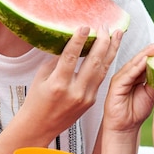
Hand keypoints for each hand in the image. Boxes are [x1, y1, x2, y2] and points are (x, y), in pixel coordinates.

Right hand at [18, 25, 121, 143]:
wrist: (40, 127)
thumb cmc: (37, 100)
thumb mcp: (41, 77)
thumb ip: (57, 60)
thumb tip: (71, 42)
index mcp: (58, 84)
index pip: (71, 57)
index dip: (78, 41)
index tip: (85, 26)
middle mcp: (74, 91)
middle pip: (93, 62)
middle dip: (102, 41)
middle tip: (104, 26)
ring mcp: (86, 97)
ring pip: (102, 69)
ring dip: (111, 49)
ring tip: (117, 34)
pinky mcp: (92, 101)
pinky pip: (101, 77)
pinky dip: (106, 62)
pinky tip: (110, 50)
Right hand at [103, 42, 153, 134]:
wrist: (125, 127)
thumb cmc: (136, 112)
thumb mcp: (152, 94)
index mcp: (137, 74)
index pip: (147, 60)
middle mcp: (128, 73)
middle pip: (141, 58)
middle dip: (152, 50)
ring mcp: (121, 77)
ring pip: (134, 63)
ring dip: (146, 55)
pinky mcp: (116, 84)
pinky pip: (128, 73)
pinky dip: (136, 66)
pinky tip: (145, 61)